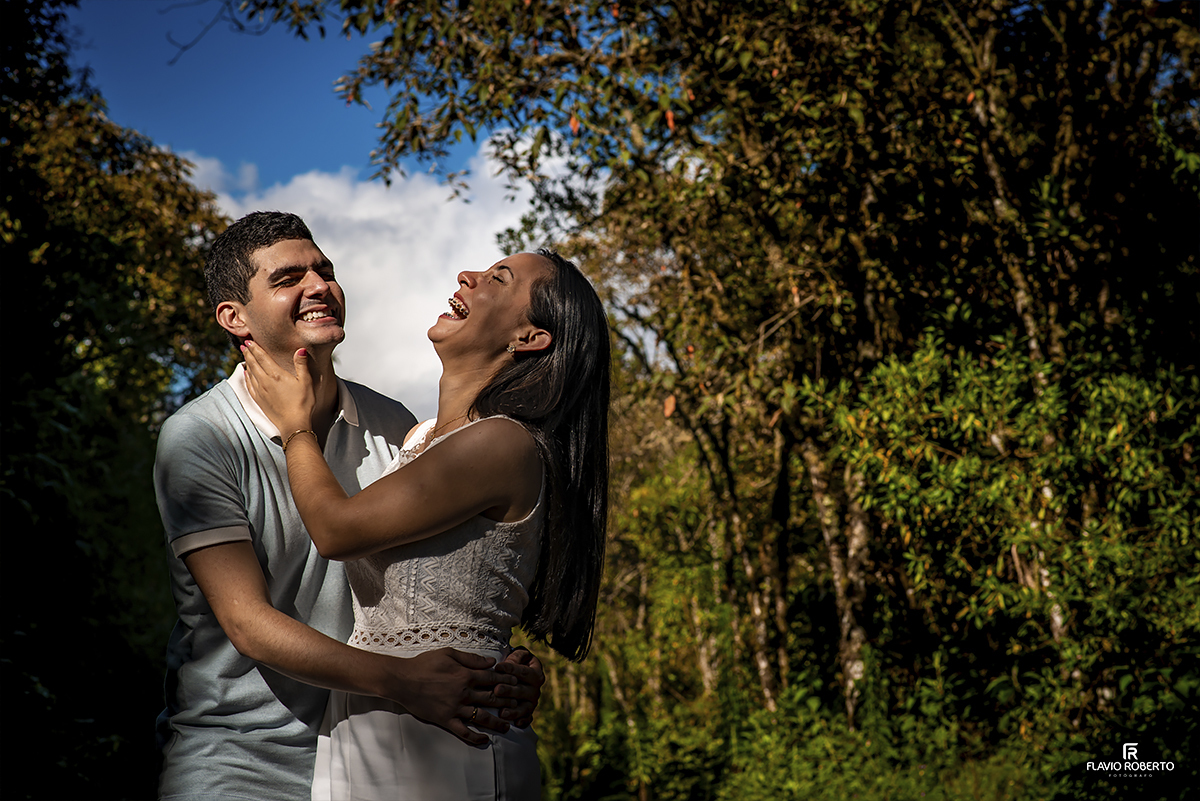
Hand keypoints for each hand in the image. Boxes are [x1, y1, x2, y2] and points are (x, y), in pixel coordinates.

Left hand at [242, 341, 315, 434]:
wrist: (293, 423)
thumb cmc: (302, 403)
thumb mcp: (306, 381)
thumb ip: (301, 364)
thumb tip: (300, 349)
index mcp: (276, 374)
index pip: (262, 357)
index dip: (255, 348)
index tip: (250, 341)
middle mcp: (265, 381)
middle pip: (254, 363)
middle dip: (249, 353)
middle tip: (244, 345)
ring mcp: (260, 391)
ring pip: (250, 373)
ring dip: (247, 363)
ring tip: (245, 356)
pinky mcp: (259, 400)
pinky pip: (249, 385)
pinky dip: (246, 377)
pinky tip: (246, 374)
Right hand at [379, 648, 519, 745]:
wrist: (402, 680)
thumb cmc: (424, 664)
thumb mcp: (448, 653)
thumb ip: (471, 658)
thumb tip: (491, 662)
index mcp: (466, 675)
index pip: (492, 679)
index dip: (506, 681)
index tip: (517, 683)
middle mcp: (464, 693)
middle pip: (491, 698)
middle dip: (507, 701)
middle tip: (519, 705)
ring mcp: (455, 708)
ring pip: (482, 717)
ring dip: (497, 722)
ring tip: (509, 725)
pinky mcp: (446, 720)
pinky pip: (463, 732)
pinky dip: (475, 737)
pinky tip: (485, 740)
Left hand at [494, 646, 544, 726]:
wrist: (523, 676)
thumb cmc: (518, 663)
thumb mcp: (519, 656)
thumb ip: (516, 656)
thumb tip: (508, 661)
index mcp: (536, 673)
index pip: (523, 671)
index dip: (511, 669)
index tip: (498, 667)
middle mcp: (536, 689)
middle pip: (522, 690)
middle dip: (509, 691)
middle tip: (496, 690)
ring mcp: (533, 702)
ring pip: (525, 707)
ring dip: (514, 711)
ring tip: (502, 712)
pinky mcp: (529, 712)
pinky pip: (527, 718)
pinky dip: (523, 721)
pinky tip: (516, 724)